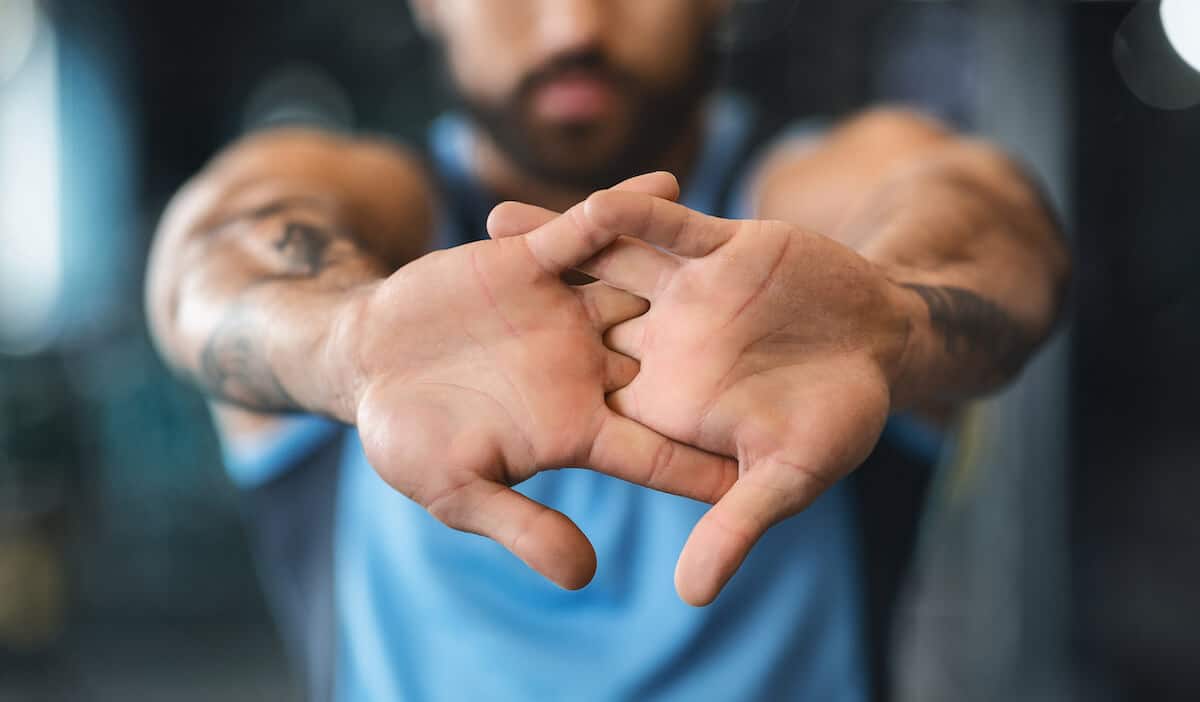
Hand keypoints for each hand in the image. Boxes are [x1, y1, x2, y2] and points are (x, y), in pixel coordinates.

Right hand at [339, 174, 736, 590]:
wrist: (363, 365)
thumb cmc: (407, 440)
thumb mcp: (459, 492)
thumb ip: (523, 527)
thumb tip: (587, 576)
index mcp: (578, 428)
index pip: (661, 449)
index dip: (712, 461)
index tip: (772, 471)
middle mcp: (586, 368)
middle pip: (675, 365)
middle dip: (736, 360)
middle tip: (808, 356)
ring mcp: (564, 313)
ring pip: (644, 289)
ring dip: (696, 273)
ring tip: (766, 250)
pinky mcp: (531, 264)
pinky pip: (586, 233)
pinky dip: (621, 209)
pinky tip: (669, 183)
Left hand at [488, 177, 917, 603]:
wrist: (884, 341)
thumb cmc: (841, 416)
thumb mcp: (788, 475)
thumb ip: (736, 525)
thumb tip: (690, 597)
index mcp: (669, 400)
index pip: (590, 404)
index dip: (528, 404)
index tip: (465, 403)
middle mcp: (665, 343)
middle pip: (574, 326)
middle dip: (514, 313)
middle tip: (440, 302)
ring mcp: (688, 293)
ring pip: (605, 264)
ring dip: (550, 243)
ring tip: (484, 225)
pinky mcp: (719, 247)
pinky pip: (666, 226)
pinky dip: (632, 209)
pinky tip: (588, 194)